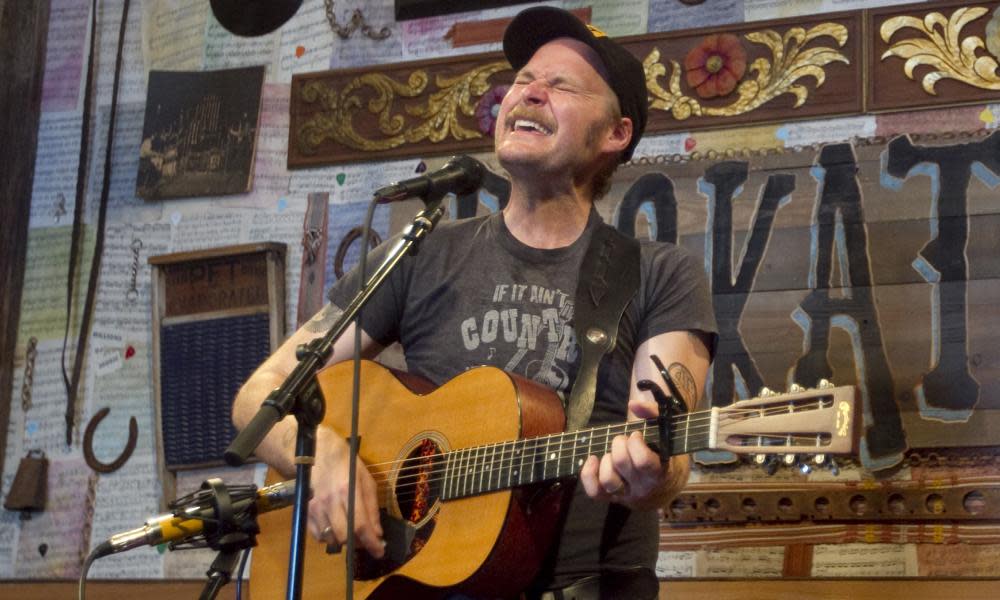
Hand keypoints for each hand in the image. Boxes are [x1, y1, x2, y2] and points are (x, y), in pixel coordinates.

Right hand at [307, 427, 384, 557]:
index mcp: (348, 491)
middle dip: (357, 543)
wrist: (318, 453)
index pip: (360, 524)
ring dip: (344, 540)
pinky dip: (329, 537)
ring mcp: (316, 507)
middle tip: (365, 540)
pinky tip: (336, 527)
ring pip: (331, 539)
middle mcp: (330, 502)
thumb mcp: (366, 480)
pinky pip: (318, 536)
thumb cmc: (347, 464)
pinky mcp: (306, 512)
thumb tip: (377, 533)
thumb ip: (372, 507)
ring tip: (351, 531)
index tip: (379, 552)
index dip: (371, 542)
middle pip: (344, 536)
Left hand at [579, 395, 685, 509]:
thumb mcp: (663, 431)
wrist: (662, 484)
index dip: (635, 443)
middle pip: (622, 464)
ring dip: (606, 460)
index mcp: (659, 472)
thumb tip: (633, 404)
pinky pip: (594, 492)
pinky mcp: (611, 497)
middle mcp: (643, 487)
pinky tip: (593, 459)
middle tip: (623, 440)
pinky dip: (588, 474)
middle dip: (618, 444)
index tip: (636, 434)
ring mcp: (626, 494)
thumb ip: (652, 412)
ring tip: (611, 453)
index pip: (643, 461)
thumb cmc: (661, 451)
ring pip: (608, 481)